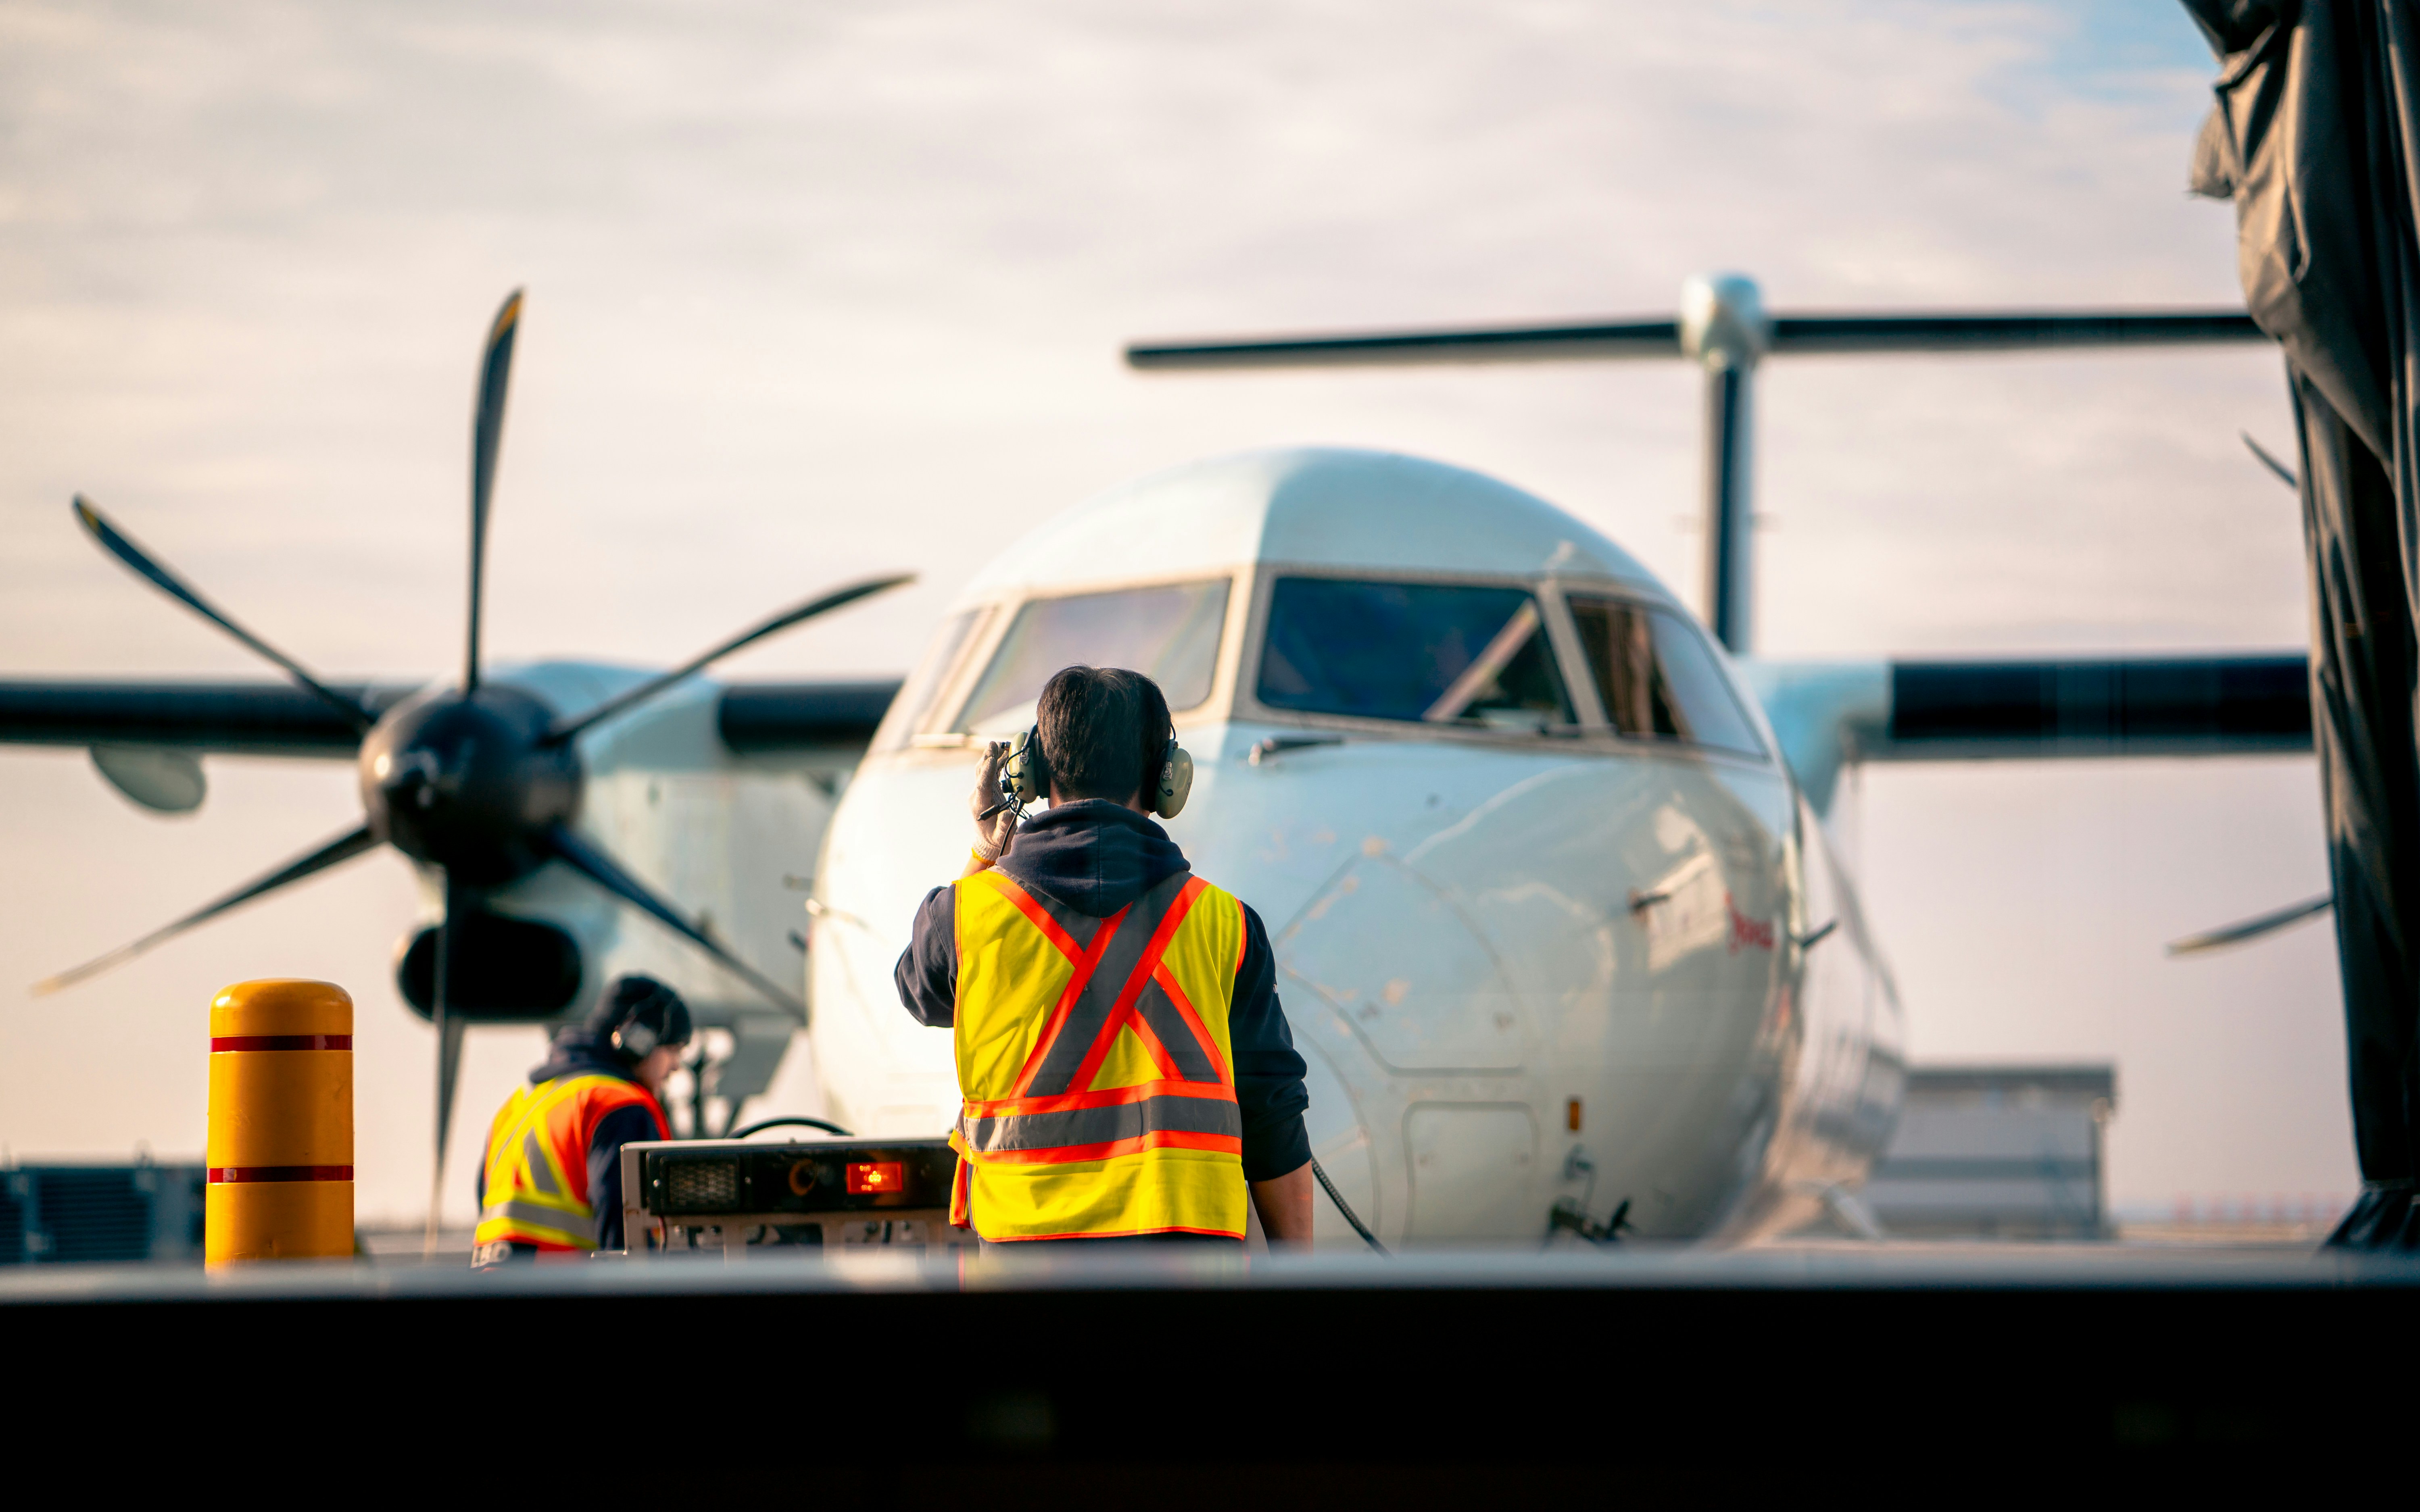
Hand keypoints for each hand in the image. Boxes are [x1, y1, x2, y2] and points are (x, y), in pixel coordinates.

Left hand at [970, 740, 1016, 859]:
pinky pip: (990, 774)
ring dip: (991, 757)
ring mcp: (981, 792)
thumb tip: (1008, 812)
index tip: (991, 758)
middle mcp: (978, 796)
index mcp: (980, 805)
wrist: (988, 843)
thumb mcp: (1001, 835)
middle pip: (981, 773)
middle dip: (987, 758)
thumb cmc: (996, 840)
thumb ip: (1004, 824)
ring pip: (984, 771)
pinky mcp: (987, 791)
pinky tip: (1003, 754)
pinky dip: (996, 764)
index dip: (987, 771)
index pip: (982, 785)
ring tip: (998, 744)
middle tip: (993, 743)